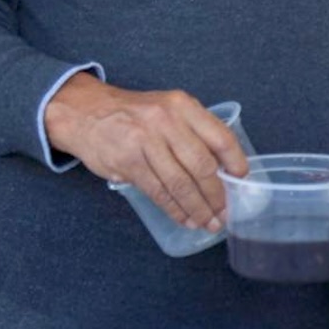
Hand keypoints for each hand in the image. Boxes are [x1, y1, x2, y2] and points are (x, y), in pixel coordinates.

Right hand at [44, 73, 249, 231]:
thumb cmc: (135, 114)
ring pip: (181, 183)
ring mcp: (146, 142)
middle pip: (202, 165)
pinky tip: (186, 218)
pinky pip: (159, 192)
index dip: (235, 161)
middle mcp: (167, 121)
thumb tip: (222, 167)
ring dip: (198, 208)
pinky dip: (176, 210)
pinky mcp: (129, 162)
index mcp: (182, 106)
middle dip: (217, 194)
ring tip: (209, 222)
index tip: (242, 180)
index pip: (219, 135)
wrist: (86, 112)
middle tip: (225, 212)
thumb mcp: (168, 109)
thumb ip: (193, 131)